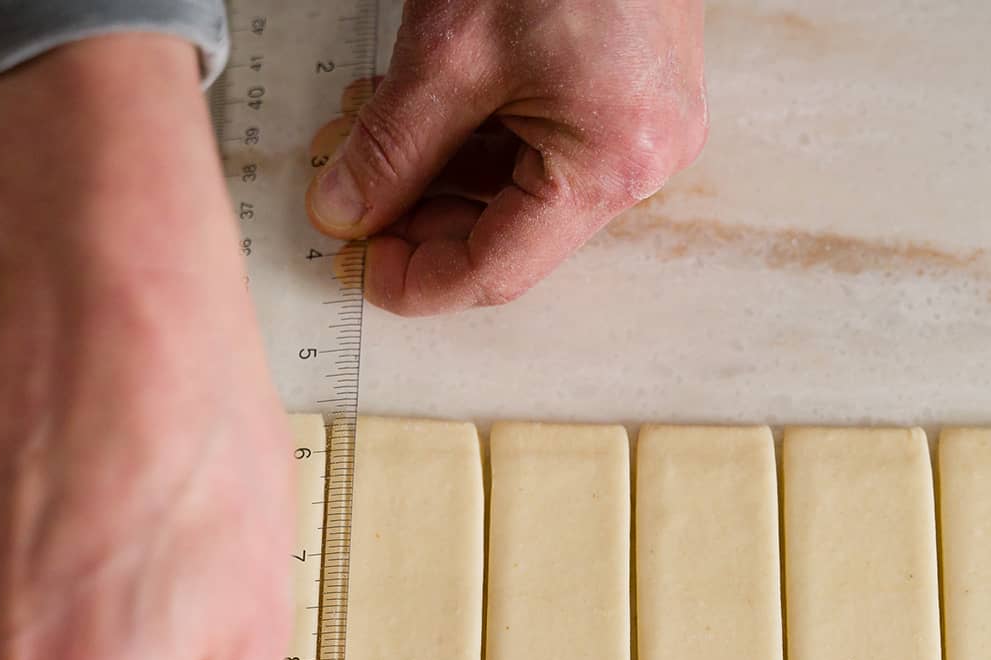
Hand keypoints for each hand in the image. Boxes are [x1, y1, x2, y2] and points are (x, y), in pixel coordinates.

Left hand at [305, 0, 706, 314]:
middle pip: (510, 234)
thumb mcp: (450, 50)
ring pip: (522, 190)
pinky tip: (423, 112)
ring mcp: (646, 123)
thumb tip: (344, 210)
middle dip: (419, 218)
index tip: (352, 263)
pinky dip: (478, 136)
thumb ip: (390, 146)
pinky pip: (545, 142)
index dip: (412, 279)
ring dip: (440, 176)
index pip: (495, 269)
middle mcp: (645, 157)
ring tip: (370, 137)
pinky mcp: (633, 89)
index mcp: (613, 163)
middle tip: (347, 194)